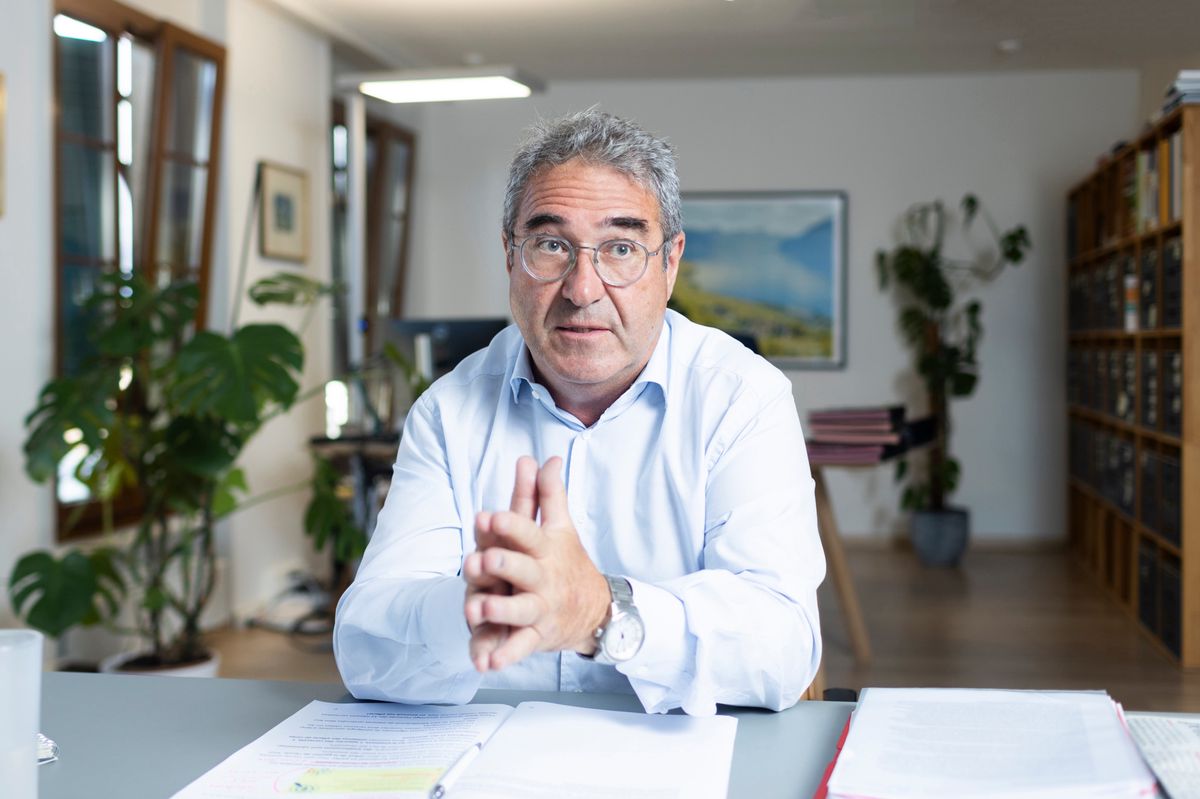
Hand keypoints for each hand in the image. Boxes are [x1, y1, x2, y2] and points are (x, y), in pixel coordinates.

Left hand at [463, 456, 609, 671]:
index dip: (510, 525)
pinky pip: (519, 647)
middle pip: (523, 570)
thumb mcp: (560, 528)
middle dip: (503, 564)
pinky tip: (487, 662)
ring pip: (519, 611)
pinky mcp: (537, 636)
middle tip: (481, 559)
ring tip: (476, 608)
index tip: (490, 515)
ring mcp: (540, 608)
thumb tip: (544, 457)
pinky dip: (504, 655)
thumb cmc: (567, 562)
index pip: (528, 533)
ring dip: (499, 610)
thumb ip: (548, 495)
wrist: (597, 609)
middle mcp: (543, 578)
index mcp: (545, 550)